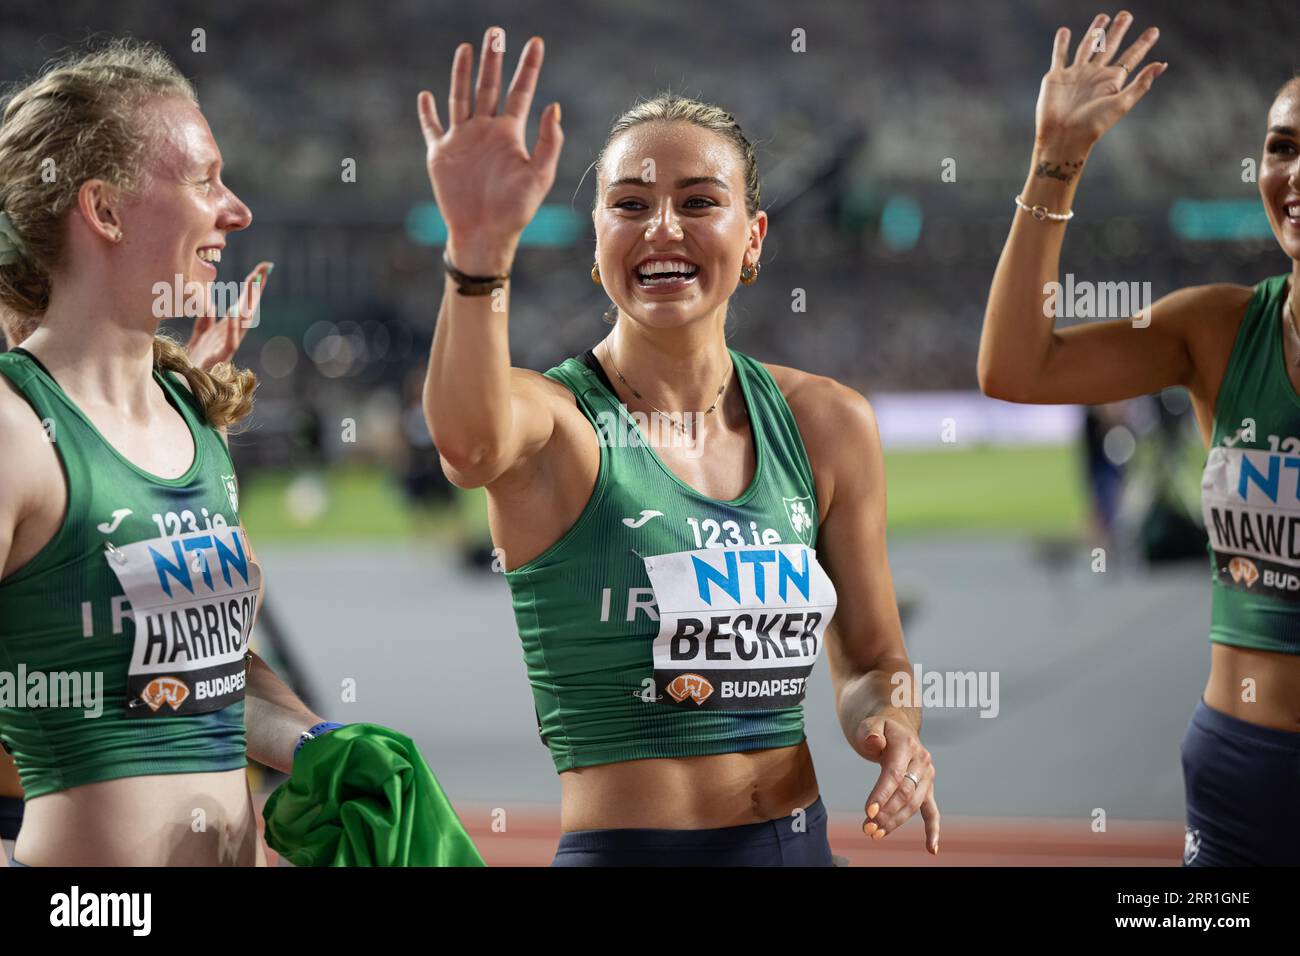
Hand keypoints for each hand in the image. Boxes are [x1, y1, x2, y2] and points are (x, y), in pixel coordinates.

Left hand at [186, 261, 271, 370]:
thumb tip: (212, 303)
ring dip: (249, 302)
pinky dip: (234, 327)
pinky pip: (231, 341)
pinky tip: (235, 312)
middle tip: (264, 269)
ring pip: (244, 322)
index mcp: (227, 328)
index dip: (251, 286)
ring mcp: (229, 346)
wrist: (186, 380)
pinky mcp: (222, 357)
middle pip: (248, 308)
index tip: (261, 269)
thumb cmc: (195, 359)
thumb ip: (206, 318)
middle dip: (256, 289)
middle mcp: (232, 335)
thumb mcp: (200, 334)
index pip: (243, 303)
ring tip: (253, 283)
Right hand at [417, 27, 563, 273]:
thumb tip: (553, 106)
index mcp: (509, 134)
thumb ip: (548, 142)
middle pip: (488, 86)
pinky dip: (428, 112)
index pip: (521, 91)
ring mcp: (462, 140)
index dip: (528, 67)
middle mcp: (486, 131)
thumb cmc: (515, 210)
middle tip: (496, 32)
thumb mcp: (539, 176)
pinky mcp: (441, 154)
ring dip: (462, 73)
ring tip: (466, 47)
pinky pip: (432, 128)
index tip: (536, 42)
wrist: (483, 234)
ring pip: (460, 97)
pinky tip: (427, 95)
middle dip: (492, 59)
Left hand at [859, 712, 939, 854]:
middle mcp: (922, 761)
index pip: (894, 774)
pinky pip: (932, 810)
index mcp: (907, 745)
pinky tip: (932, 849)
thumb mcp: (870, 724)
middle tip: (867, 828)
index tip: (868, 812)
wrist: (895, 726)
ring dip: (895, 822)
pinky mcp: (927, 788)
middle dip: (886, 813)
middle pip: (905, 793)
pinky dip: (933, 830)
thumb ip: (870, 733)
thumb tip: (874, 742)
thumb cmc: (879, 727)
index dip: (881, 794)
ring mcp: (927, 776)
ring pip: (913, 804)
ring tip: (874, 834)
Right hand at [1035, 10, 1165, 151]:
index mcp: (1112, 81)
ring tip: (1103, 16)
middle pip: (1109, 46)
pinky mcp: (1057, 77)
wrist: (1063, 136)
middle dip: (1118, 30)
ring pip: (1087, 46)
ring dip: (1095, 31)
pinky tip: (1065, 31)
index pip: (1131, 57)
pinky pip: (1060, 55)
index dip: (1143, 44)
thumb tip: (1162, 64)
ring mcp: (1075, 74)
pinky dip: (1061, 43)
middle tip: (1127, 15)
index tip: (1154, 30)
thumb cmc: (1093, 125)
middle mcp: (1095, 75)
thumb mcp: (1121, 104)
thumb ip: (1141, 83)